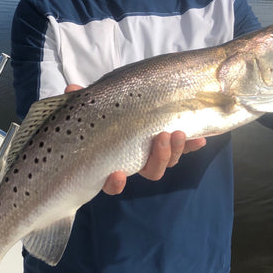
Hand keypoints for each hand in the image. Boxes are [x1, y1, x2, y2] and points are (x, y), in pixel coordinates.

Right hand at [64, 84, 206, 195]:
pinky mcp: (170, 144)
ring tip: (178, 132)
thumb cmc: (102, 115)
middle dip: (158, 158)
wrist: (123, 105)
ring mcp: (155, 154)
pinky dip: (192, 145)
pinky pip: (182, 149)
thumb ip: (80, 102)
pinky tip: (202, 139)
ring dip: (175, 150)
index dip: (114, 183)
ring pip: (168, 162)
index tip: (117, 174)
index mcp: (113, 160)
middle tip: (162, 137)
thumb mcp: (89, 107)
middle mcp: (136, 162)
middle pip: (150, 172)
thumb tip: (71, 88)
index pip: (111, 183)